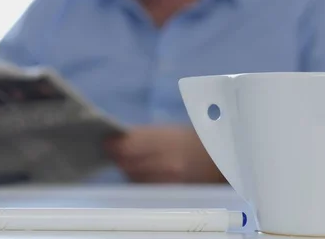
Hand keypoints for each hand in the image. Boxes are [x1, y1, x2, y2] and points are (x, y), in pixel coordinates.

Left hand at [104, 126, 224, 182]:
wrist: (219, 161)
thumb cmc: (191, 140)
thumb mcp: (167, 130)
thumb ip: (141, 136)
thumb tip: (114, 140)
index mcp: (164, 142)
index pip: (126, 146)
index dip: (112, 145)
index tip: (105, 142)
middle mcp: (165, 164)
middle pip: (126, 163)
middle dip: (118, 157)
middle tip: (113, 151)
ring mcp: (167, 181)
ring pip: (132, 177)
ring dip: (127, 169)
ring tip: (131, 161)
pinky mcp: (168, 193)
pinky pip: (143, 187)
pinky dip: (138, 180)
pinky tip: (143, 172)